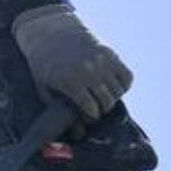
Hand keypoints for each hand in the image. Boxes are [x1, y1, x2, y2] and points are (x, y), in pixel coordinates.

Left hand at [12, 5, 131, 120]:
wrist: (51, 35)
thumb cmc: (45, 67)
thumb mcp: (44, 89)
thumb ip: (58, 111)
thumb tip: (77, 135)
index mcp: (70, 81)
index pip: (91, 110)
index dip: (90, 117)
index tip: (86, 117)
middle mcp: (88, 70)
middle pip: (107, 102)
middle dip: (101, 109)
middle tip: (94, 108)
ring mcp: (101, 61)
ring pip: (119, 91)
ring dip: (112, 98)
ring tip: (101, 97)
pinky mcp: (110, 54)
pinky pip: (127, 77)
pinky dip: (123, 85)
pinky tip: (112, 87)